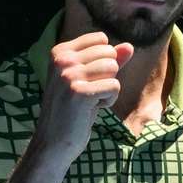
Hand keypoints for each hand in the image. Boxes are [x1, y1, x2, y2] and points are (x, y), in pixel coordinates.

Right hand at [32, 32, 133, 164]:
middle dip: (106, 76)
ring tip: (88, 101)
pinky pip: (114, 86)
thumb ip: (108, 61)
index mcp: (60, 51)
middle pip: (109, 53)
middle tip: (86, 94)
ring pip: (113, 68)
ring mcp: (68, 75)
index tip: (86, 81)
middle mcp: (62, 60)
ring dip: (108, 89)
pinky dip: (108, 101)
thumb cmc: (72, 110)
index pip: (101, 40)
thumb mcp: (88, 80)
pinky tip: (90, 110)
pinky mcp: (79, 93)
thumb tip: (130, 46)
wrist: (53, 142)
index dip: (103, 61)